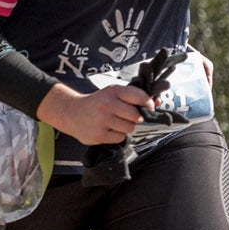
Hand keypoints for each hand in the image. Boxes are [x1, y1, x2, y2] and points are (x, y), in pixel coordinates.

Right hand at [36, 83, 154, 144]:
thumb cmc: (97, 103)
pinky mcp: (99, 134)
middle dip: (135, 118)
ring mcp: (102, 120)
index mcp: (112, 92)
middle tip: (126, 117)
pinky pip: (120, 137)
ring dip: (126, 127)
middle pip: (137, 116)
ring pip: (130, 128)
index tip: (149, 107)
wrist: (71, 113)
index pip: (138, 96)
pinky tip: (108, 129)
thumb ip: (133, 97)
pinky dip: (117, 135)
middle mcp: (107, 104)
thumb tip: (157, 103)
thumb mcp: (112, 94)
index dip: (148, 103)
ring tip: (114, 123)